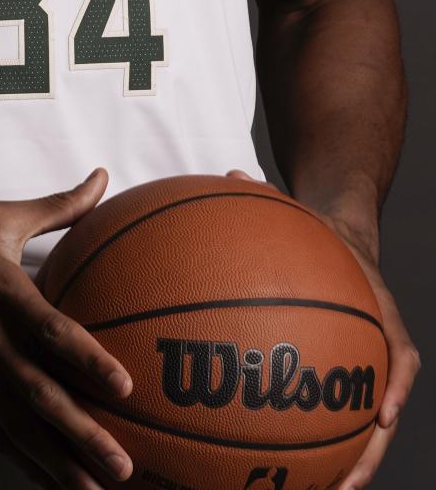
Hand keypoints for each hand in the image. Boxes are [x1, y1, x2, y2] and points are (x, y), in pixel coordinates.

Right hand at [0, 166, 133, 488]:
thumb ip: (57, 206)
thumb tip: (102, 177)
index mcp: (2, 292)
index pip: (52, 331)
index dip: (88, 360)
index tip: (125, 388)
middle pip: (40, 395)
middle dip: (83, 435)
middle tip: (125, 466)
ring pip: (17, 427)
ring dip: (57, 462)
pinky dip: (21, 460)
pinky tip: (47, 480)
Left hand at [226, 169, 420, 487]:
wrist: (342, 242)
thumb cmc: (317, 233)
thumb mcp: (301, 214)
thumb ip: (267, 199)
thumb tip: (230, 173)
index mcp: (378, 314)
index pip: (401, 357)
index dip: (395, 388)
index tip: (383, 416)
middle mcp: (380, 352)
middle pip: (384, 414)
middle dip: (366, 455)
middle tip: (341, 489)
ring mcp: (366, 372)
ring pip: (363, 433)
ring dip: (342, 467)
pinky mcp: (347, 382)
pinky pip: (334, 422)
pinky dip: (313, 447)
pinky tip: (273, 472)